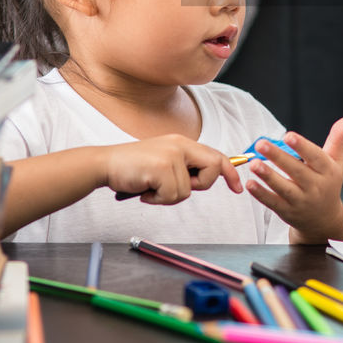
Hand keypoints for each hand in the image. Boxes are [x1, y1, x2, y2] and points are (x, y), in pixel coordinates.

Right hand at [103, 135, 241, 204]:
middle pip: (214, 167)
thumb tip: (205, 180)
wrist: (105, 164)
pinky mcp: (162, 166)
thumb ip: (184, 168)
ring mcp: (172, 154)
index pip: (217, 155)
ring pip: (188, 190)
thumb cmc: (133, 168)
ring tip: (151, 187)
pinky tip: (145, 190)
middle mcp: (180, 144)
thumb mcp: (164, 162)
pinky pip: (173, 194)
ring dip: (169, 196)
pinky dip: (158, 199)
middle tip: (174, 187)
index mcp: (183, 143)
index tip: (238, 188)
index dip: (231, 172)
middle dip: (201, 184)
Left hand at [246, 117, 342, 243]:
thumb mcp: (336, 163)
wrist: (324, 220)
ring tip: (254, 164)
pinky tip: (250, 183)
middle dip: (278, 157)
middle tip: (261, 144)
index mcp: (327, 171)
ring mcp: (300, 201)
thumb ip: (338, 140)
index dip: (302, 146)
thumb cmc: (328, 184)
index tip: (288, 135)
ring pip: (283, 188)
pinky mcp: (287, 212)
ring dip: (268, 176)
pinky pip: (273, 202)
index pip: (315, 157)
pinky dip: (261, 194)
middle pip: (296, 171)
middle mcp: (315, 187)